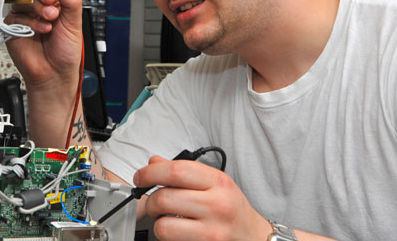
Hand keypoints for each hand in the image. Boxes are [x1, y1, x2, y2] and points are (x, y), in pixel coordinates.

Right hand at [5, 0, 82, 90]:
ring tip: (51, 20)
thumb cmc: (65, 50)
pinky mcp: (14, 24)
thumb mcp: (75, 23)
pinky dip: (31, 21)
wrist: (55, 73)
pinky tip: (42, 29)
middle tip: (52, 1)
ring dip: (38, 7)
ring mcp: (26, 12)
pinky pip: (16, 14)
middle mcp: (39, 2)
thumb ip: (71, 0)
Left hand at [134, 156, 270, 240]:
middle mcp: (218, 205)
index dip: (150, 173)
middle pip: (164, 198)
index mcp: (218, 182)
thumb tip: (154, 163)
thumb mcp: (215, 184)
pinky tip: (177, 232)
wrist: (255, 237)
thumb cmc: (232, 209)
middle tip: (152, 202)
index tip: (141, 177)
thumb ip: (185, 173)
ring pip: (163, 225)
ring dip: (158, 222)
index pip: (176, 171)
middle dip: (149, 200)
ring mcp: (213, 231)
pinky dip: (167, 236)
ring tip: (166, 219)